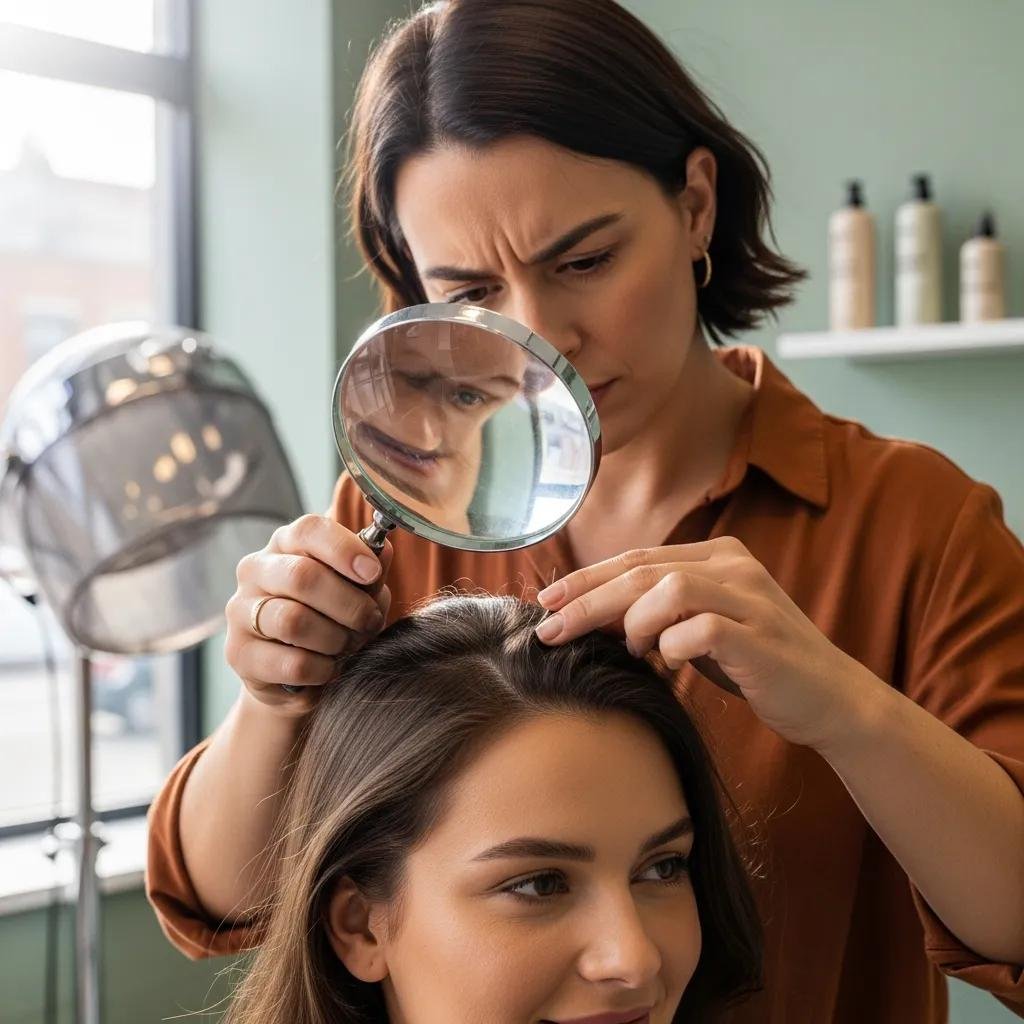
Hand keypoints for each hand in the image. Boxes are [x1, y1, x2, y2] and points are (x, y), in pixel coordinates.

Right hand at [224, 514, 392, 716]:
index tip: (372, 573)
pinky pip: (292, 663)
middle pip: (302, 577)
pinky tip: (328, 667)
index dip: (344, 549)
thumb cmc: (331, 619)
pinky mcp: (239, 654)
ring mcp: (240, 611)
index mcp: (286, 544)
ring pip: (294, 621)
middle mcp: (256, 570)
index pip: (309, 530)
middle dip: (349, 604)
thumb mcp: (357, 592)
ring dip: (335, 638)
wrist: (297, 675)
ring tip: (347, 646)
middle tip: (369, 622)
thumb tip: (383, 550)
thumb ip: (370, 573)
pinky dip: (322, 669)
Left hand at [535, 537, 871, 750]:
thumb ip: (658, 614)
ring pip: (667, 589)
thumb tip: (588, 617)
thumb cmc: (757, 665)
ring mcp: (751, 598)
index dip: (587, 578)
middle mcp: (734, 566)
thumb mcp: (701, 629)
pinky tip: (668, 660)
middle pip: (642, 572)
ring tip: (630, 648)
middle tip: (550, 630)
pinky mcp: (762, 637)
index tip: (547, 601)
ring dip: (632, 622)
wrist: (831, 699)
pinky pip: (701, 628)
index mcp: (717, 556)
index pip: (637, 559)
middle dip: (587, 601)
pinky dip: (673, 645)